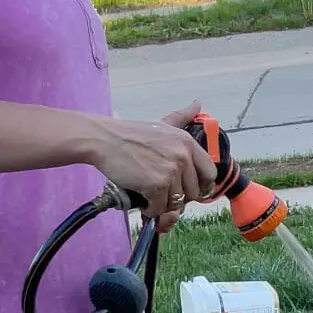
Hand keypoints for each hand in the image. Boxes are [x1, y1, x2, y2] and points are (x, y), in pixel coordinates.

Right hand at [86, 99, 215, 221]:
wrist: (102, 139)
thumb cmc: (129, 133)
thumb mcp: (161, 123)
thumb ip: (182, 117)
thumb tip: (197, 104)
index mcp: (187, 142)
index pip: (210, 173)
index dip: (202, 185)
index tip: (191, 189)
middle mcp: (182, 156)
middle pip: (194, 193)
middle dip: (179, 197)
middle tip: (162, 190)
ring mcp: (170, 171)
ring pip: (177, 203)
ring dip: (163, 204)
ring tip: (149, 192)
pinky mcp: (156, 185)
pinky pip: (160, 208)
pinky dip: (149, 208)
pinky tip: (141, 198)